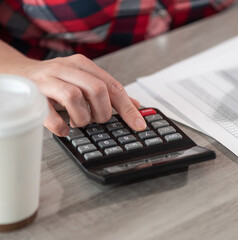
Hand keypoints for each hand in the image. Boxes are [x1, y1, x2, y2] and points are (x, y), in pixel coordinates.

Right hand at [17, 54, 145, 135]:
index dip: (128, 108)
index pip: (113, 86)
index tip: (139, 125)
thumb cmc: (55, 80)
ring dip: (82, 118)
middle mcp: (66, 69)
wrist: (17, 74)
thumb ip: (108, 92)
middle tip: (98, 120)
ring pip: (74, 97)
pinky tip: (64, 129)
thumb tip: (135, 105)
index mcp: (83, 65)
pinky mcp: (32, 94)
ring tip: (79, 122)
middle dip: (103, 112)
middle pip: (96, 89)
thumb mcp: (83, 80)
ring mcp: (47, 80)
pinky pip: (49, 114)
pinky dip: (60, 126)